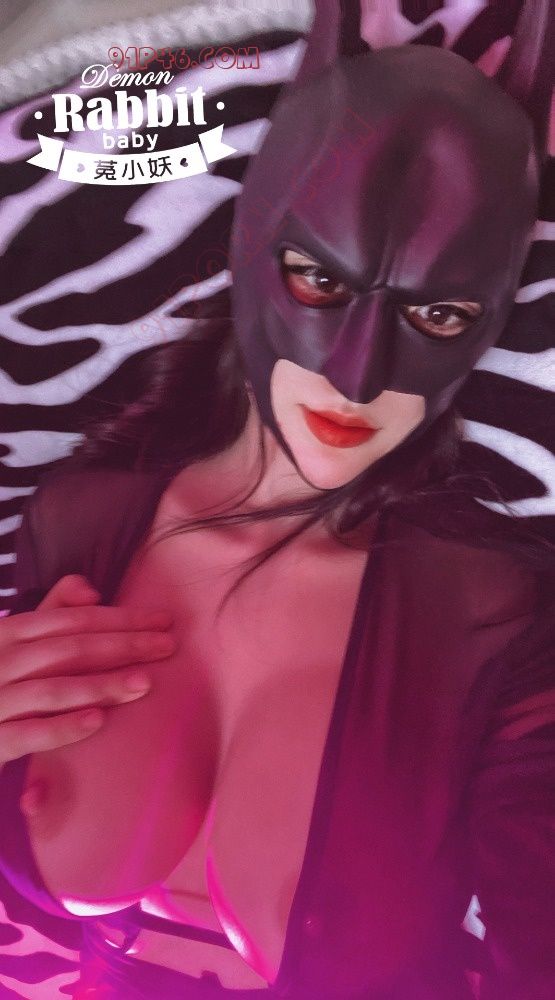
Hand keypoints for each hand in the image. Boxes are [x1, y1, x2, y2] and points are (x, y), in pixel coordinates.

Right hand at [0, 575, 175, 765]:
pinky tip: (97, 722)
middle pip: (68, 649)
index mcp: (5, 632)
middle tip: (167, 646)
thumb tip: (91, 589)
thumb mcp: (9, 639)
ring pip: (50, 688)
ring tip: (144, 683)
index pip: (71, 620)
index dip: (120, 618)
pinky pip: (26, 734)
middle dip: (122, 645)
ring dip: (100, 685)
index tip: (162, 621)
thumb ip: (48, 613)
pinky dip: (61, 727)